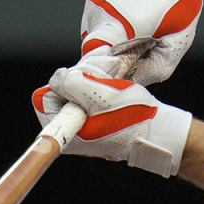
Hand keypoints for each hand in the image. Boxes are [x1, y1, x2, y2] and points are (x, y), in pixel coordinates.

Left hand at [31, 58, 192, 177]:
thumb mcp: (100, 96)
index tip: (87, 80)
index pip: (44, 98)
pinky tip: (114, 75)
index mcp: (66, 130)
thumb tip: (56, 78)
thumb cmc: (132, 116)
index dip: (64, 82)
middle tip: (105, 72)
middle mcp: (71, 128)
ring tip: (114, 73)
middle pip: (60, 89)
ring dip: (94, 73)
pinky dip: (100, 78)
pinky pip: (87, 88)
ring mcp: (83, 120)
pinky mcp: (94, 112)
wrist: (158, 128)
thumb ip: (72, 83)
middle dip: (82, 74)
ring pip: (75, 85)